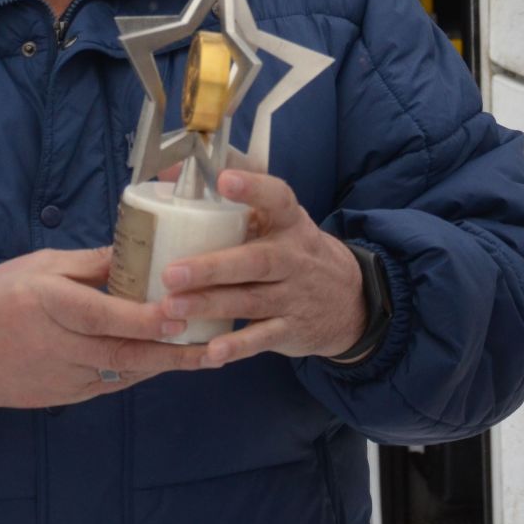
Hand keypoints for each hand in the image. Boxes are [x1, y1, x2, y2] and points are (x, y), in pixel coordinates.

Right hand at [0, 247, 206, 411]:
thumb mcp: (37, 265)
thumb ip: (89, 263)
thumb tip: (137, 249)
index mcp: (49, 304)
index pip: (104, 316)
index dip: (145, 318)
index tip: (181, 314)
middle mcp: (59, 345)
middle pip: (124, 354)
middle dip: (173, 353)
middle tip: (213, 347)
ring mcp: (63, 377)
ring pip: (123, 374)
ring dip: (164, 366)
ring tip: (206, 356)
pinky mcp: (64, 397)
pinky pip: (109, 385)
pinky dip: (139, 374)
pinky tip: (166, 364)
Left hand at [160, 170, 367, 366]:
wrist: (351, 300)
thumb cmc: (294, 248)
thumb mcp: (277, 217)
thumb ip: (233, 190)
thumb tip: (173, 170)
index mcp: (290, 222)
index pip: (277, 199)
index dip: (253, 188)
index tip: (224, 179)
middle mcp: (294, 258)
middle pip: (256, 261)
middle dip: (213, 267)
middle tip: (172, 272)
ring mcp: (294, 296)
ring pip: (251, 300)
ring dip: (210, 305)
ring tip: (172, 307)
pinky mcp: (291, 330)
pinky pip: (261, 339)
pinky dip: (236, 347)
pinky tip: (209, 353)